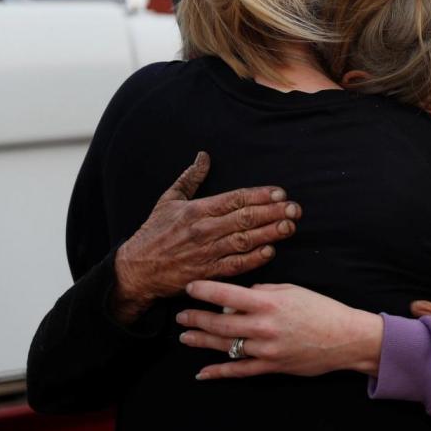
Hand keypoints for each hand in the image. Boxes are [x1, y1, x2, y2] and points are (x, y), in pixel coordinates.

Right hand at [111, 152, 301, 323]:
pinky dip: (253, 259)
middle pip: (245, 218)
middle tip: (294, 209)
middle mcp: (204, 230)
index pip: (235, 199)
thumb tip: (204, 157)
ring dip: (269, 233)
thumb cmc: (153, 233)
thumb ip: (189, 178)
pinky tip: (270, 251)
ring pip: (244, 240)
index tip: (280, 193)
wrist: (135, 270)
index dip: (260, 195)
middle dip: (273, 212)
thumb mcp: (169, 200)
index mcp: (197, 210)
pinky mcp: (206, 273)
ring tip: (289, 226)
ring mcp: (206, 252)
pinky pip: (235, 265)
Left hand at [176, 281, 382, 378]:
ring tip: (185, 336)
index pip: (227, 294)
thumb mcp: (293, 290)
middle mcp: (263, 326)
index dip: (205, 290)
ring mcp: (266, 349)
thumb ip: (264, 291)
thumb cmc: (322, 309)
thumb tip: (240, 296)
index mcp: (269, 303)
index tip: (191, 287)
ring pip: (225, 345)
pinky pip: (239, 371)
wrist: (345, 338)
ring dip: (202, 341)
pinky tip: (202, 372)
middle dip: (196, 318)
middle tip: (181, 315)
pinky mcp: (271, 366)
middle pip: (220, 322)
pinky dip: (218, 372)